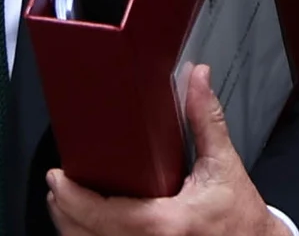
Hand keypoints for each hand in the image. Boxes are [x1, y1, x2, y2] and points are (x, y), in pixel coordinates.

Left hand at [46, 64, 288, 235]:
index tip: (57, 177)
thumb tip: (196, 77)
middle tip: (57, 187)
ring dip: (72, 228)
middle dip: (63, 210)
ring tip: (67, 205)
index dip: (70, 197)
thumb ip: (205, 120)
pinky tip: (88, 227)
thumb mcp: (224, 166)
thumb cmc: (241, 218)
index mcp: (164, 224)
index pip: (99, 214)